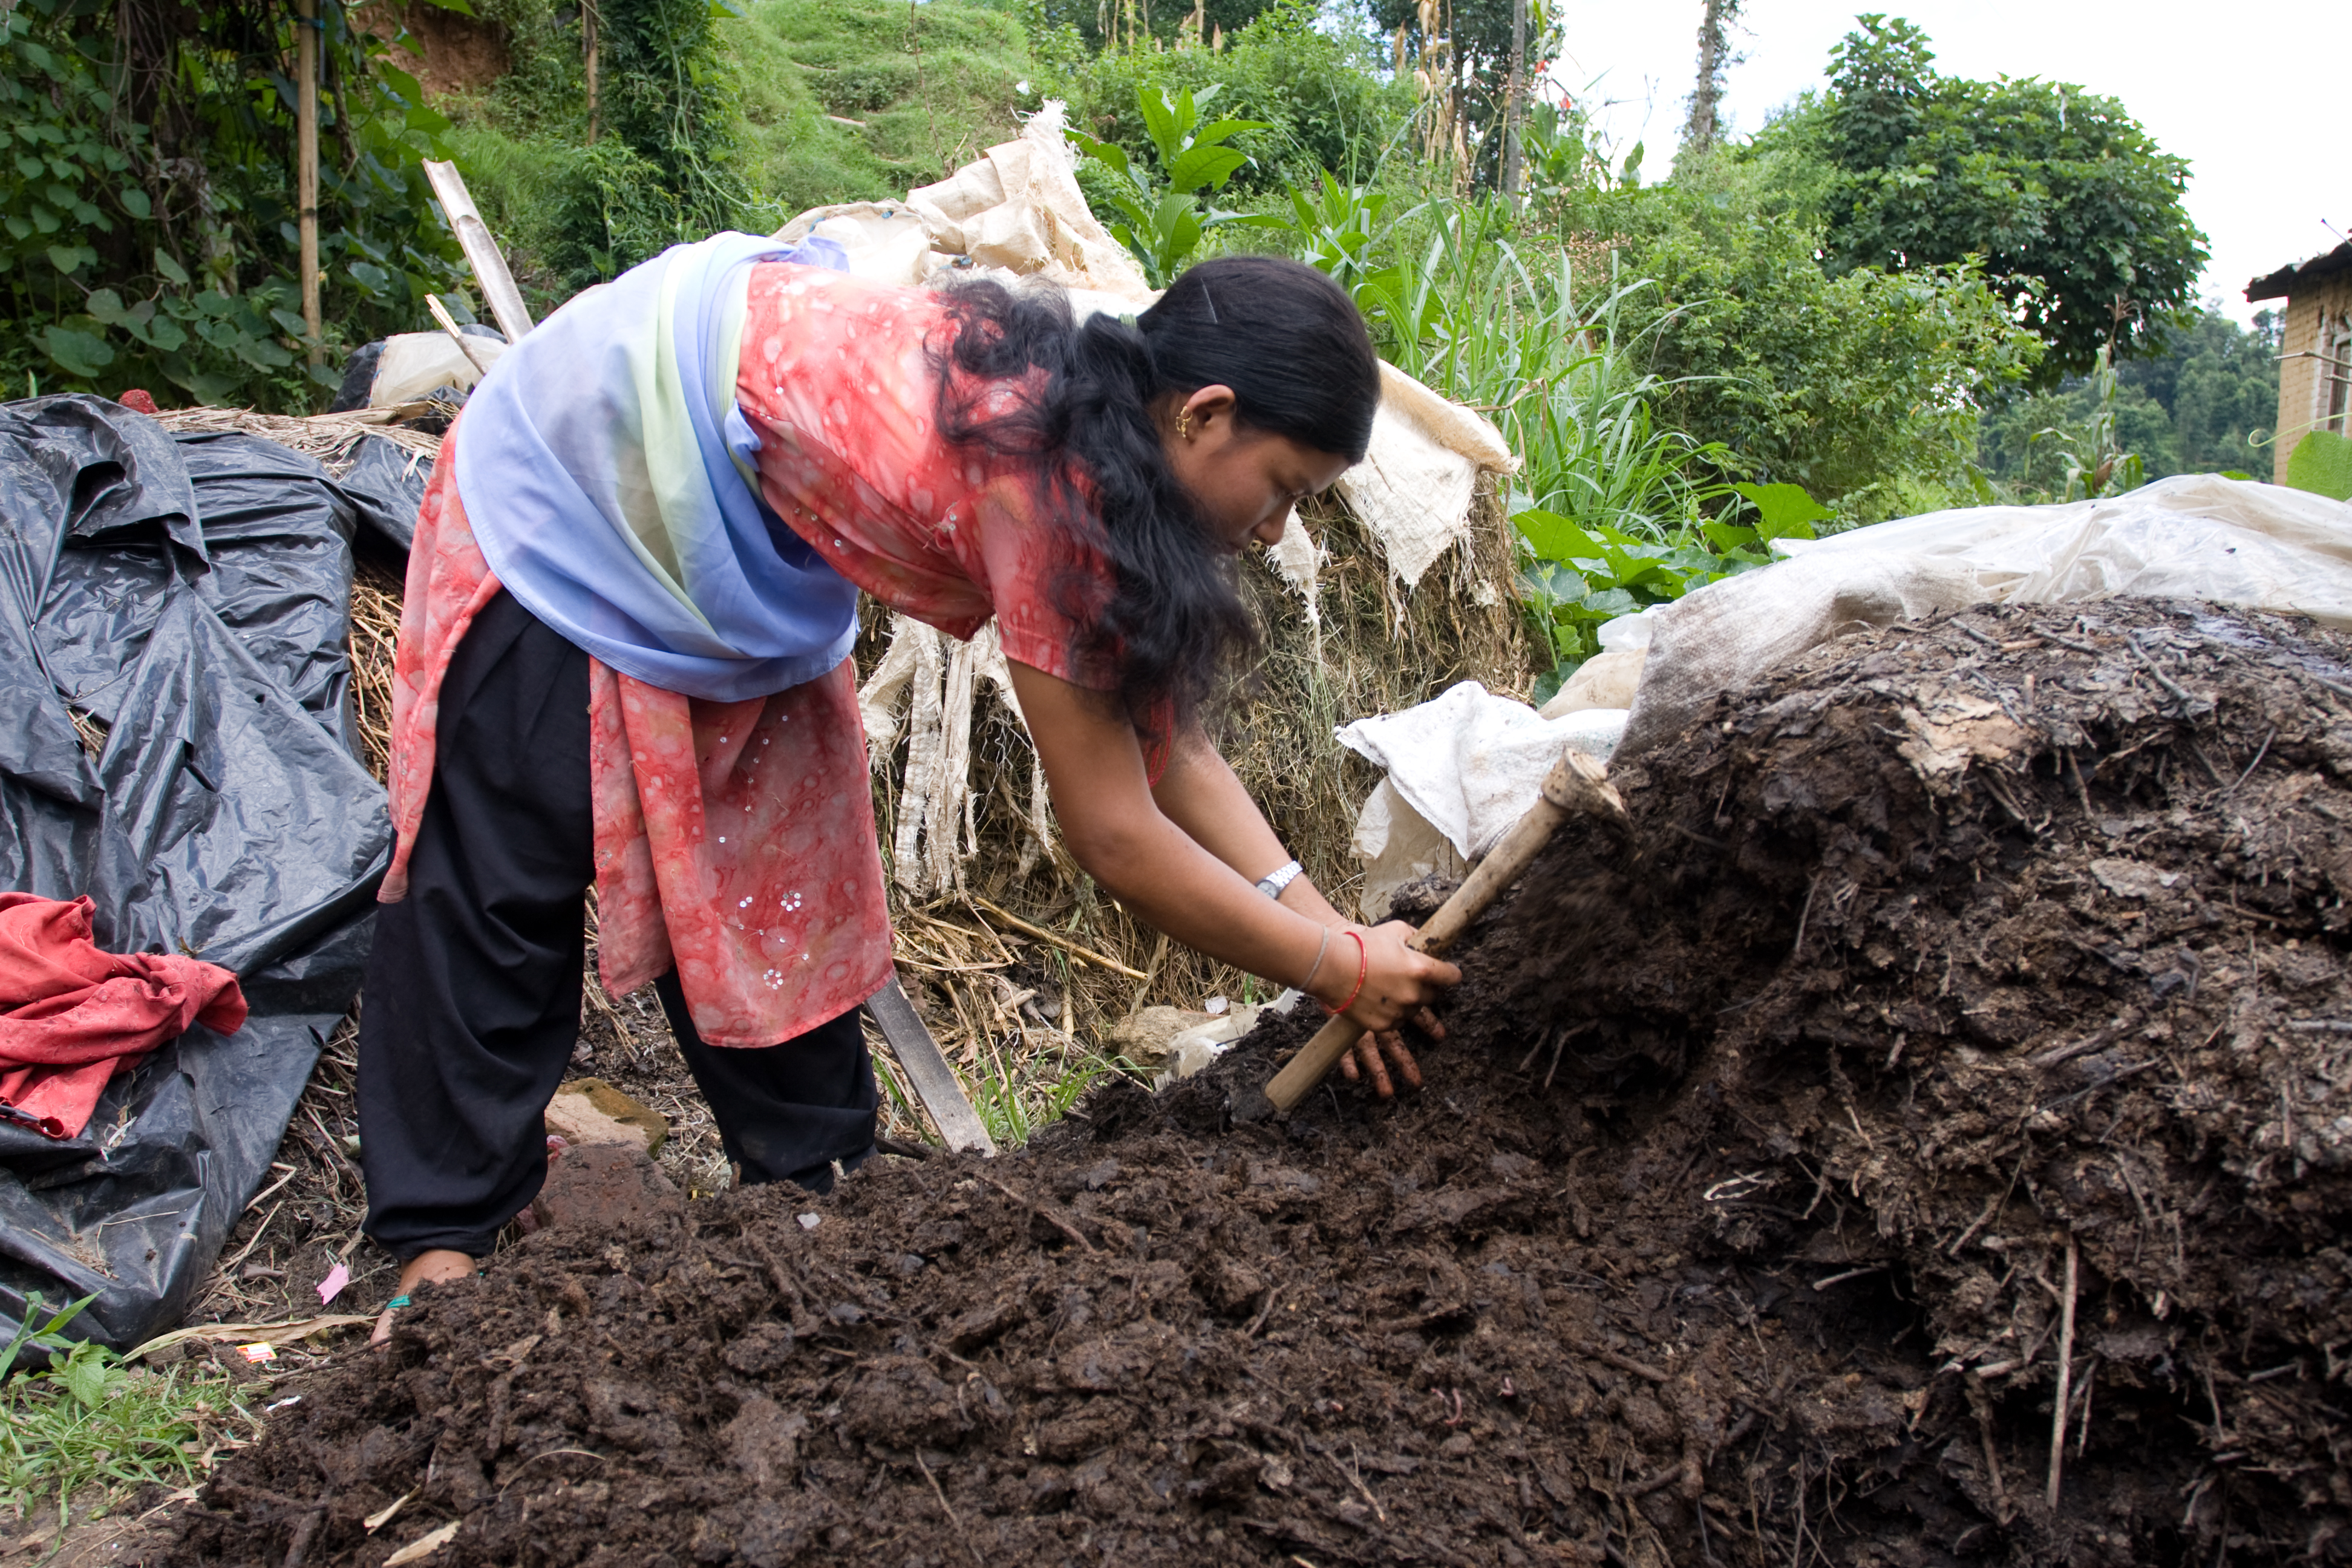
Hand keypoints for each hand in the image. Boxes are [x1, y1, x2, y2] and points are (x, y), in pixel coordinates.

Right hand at [1315, 920, 1458, 1098]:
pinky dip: (1364, 1061)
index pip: (1448, 976)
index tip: (1452, 978)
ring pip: (1405, 1038)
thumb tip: (1421, 939)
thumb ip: (1412, 937)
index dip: (1451, 975)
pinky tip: (1360, 1077)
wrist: (1332, 960)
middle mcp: (1413, 995)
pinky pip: (1375, 1042)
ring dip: (1407, 1064)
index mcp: (1422, 969)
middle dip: (1430, 1009)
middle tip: (1436, 1028)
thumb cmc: (1362, 942)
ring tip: (1415, 1082)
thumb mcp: (1394, 931)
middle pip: (1429, 1003)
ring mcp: (1395, 1013)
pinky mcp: (1375, 1024)